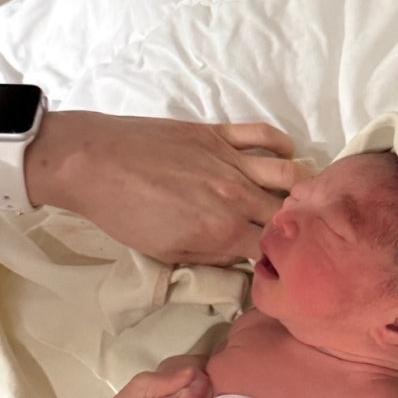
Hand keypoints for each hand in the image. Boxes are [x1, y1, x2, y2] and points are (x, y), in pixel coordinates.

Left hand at [27, 113, 312, 264]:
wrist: (93, 163)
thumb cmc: (125, 215)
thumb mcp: (166, 254)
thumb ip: (210, 257)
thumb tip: (239, 257)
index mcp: (222, 231)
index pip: (271, 250)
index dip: (280, 260)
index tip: (280, 264)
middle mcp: (236, 196)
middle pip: (287, 214)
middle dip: (297, 228)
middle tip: (299, 233)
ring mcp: (231, 161)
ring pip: (289, 175)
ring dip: (304, 189)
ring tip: (304, 198)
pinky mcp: (218, 134)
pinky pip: (265, 135)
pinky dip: (283, 146)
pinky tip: (288, 157)